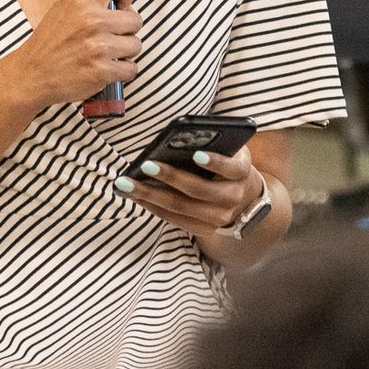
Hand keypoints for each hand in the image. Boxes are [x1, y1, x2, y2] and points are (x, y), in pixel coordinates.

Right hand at [6, 0, 141, 113]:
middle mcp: (92, 20)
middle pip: (135, 19)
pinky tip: (109, 68)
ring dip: (125, 51)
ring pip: (135, 44)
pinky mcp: (102, 71)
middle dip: (127, 29)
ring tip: (108, 53)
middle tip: (112, 35)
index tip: (123, 4)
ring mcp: (98, 46)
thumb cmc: (47, 45)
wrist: (32, 74)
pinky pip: (131, 68)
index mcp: (80, 1)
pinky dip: (123, 71)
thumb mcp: (60, 8)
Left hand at [112, 145, 263, 238]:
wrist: (240, 194)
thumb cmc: (224, 162)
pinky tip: (134, 195)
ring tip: (127, 183)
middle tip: (145, 165)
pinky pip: (175, 220)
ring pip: (181, 208)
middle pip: (198, 189)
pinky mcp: (205, 230)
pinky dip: (153, 207)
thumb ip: (210, 143)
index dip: (215, 162)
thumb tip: (176, 138)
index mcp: (241, 172)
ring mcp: (220, 218)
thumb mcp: (225, 149)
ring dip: (151, 195)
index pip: (231, 167)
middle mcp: (233, 197)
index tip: (196, 154)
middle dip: (169, 177)